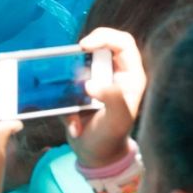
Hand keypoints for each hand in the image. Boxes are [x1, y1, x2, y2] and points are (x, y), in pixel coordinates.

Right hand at [66, 28, 145, 168]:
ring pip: (78, 62)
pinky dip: (62, 99)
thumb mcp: (117, 121)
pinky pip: (65, 82)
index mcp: (130, 76)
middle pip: (99, 46)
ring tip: (71, 102)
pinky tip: (73, 125)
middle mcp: (114, 74)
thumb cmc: (111, 138)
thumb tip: (91, 85)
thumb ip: (113, 100)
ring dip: (68, 78)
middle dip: (81, 53)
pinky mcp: (79, 89)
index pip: (123, 43)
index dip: (105, 36)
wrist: (95, 156)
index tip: (84, 45)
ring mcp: (96, 80)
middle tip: (68, 61)